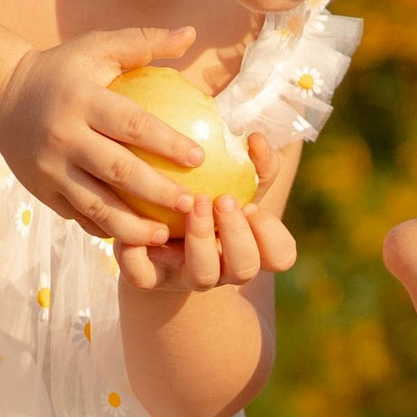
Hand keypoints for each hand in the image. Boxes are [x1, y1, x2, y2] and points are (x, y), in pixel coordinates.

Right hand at [0, 29, 216, 245]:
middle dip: (158, 193)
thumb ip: (142, 42)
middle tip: (192, 205)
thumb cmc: (63, 70)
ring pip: (97, 206)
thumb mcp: (97, 47)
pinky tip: (136, 240)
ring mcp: (50, 169)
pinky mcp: (42, 192)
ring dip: (134, 227)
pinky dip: (108, 230)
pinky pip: (79, 217)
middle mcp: (63, 137)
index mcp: (81, 99)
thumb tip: (190, 34)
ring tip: (165, 236)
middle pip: (118, 172)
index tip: (198, 159)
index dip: (166, 143)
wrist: (2, 96)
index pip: (131, 124)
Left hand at [118, 124, 299, 296]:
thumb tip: (255, 139)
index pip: (280, 256)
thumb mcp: (232, 174)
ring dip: (201, 238)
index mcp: (248, 247)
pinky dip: (138, 256)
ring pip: (204, 275)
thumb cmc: (207, 190)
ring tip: (192, 203)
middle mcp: (223, 269)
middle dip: (237, 234)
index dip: (272, 235)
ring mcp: (186, 277)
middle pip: (245, 269)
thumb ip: (252, 158)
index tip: (254, 204)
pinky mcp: (149, 278)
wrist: (155, 219)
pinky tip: (136, 230)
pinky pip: (144, 276)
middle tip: (224, 199)